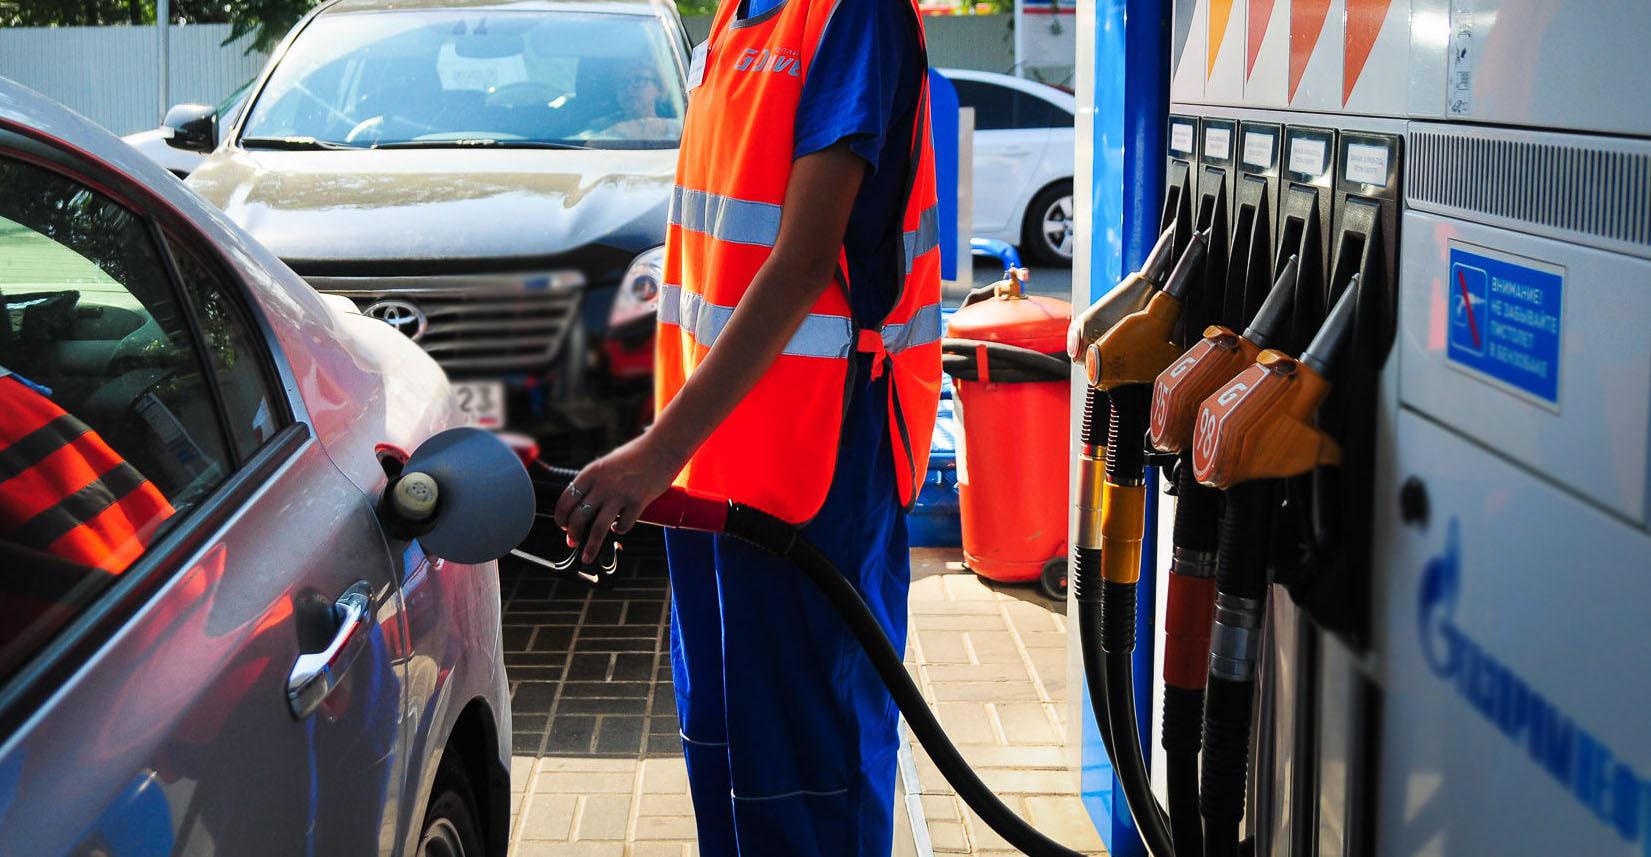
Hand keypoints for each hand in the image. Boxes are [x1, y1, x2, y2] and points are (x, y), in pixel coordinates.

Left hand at [553, 434, 682, 563]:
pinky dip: (618, 531)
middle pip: (579, 516)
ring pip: (598, 528)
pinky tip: (618, 529)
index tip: (562, 525)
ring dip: (590, 546)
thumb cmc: (635, 454)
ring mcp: (621, 494)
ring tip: (587, 557)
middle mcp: (603, 484)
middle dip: (572, 534)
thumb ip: (596, 482)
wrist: (663, 447)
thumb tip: (584, 505)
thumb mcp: (607, 462)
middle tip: (572, 542)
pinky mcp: (639, 502)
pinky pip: (623, 525)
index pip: (566, 499)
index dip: (561, 516)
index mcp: (592, 472)